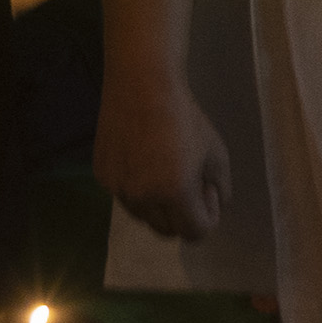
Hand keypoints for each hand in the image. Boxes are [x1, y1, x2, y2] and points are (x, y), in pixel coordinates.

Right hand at [97, 71, 229, 242]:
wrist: (142, 88)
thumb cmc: (186, 119)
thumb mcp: (217, 154)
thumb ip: (220, 188)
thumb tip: (211, 205)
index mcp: (175, 193)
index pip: (194, 233)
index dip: (208, 217)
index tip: (208, 191)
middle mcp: (142, 197)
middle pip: (167, 229)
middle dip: (184, 215)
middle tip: (192, 185)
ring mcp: (117, 188)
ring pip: (144, 216)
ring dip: (160, 206)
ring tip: (168, 173)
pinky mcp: (101, 176)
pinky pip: (125, 197)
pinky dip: (139, 191)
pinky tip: (146, 162)